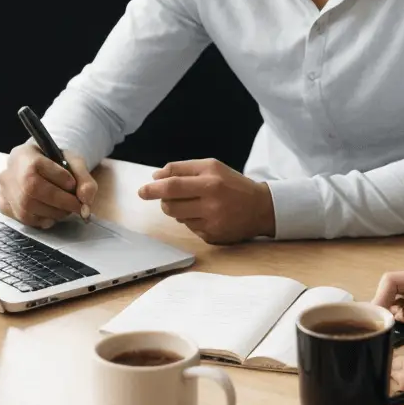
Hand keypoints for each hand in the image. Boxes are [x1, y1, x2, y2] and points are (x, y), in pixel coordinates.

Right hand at [0, 142, 96, 228]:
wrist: (41, 167)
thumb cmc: (57, 164)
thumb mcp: (74, 163)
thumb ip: (84, 180)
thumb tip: (86, 203)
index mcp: (24, 154)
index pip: (37, 165)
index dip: (59, 178)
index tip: (73, 185)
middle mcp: (9, 171)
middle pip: (31, 190)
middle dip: (60, 202)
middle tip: (76, 206)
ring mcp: (4, 190)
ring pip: (25, 208)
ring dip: (52, 213)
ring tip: (65, 210)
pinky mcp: (4, 205)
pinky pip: (21, 218)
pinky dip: (40, 220)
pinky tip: (51, 215)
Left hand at [137, 158, 274, 243]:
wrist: (261, 208)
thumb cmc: (233, 184)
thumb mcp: (212, 167)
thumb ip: (183, 169)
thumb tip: (156, 176)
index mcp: (211, 182)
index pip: (173, 186)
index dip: (154, 189)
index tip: (142, 191)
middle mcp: (212, 204)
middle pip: (170, 205)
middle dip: (164, 200)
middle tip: (168, 196)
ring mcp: (212, 223)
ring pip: (178, 218)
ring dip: (178, 210)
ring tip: (194, 203)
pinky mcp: (212, 237)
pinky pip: (189, 229)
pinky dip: (191, 220)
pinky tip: (206, 215)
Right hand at [373, 268, 403, 346]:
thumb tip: (400, 313)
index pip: (393, 279)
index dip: (381, 295)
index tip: (378, 317)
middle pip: (392, 288)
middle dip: (383, 304)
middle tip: (381, 327)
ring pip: (397, 298)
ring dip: (391, 312)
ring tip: (390, 330)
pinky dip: (400, 318)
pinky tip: (401, 331)